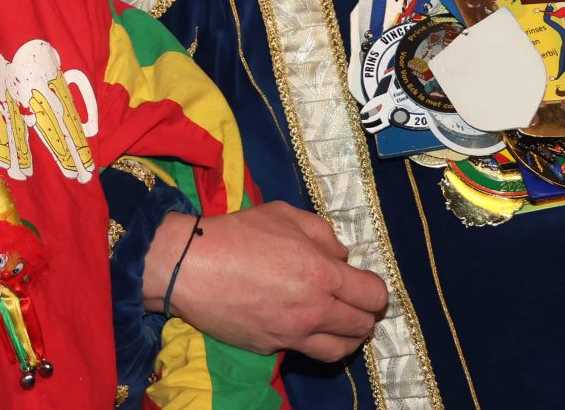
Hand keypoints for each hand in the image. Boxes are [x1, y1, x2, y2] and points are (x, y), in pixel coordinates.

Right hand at [144, 202, 387, 361]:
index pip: (373, 295)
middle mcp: (314, 310)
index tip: (364, 285)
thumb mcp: (284, 214)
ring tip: (338, 323)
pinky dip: (313, 341)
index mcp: (322, 274)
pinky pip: (306, 351)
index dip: (375, 291)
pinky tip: (303, 326)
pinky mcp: (272, 348)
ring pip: (341, 350)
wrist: (189, 266)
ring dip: (347, 336)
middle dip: (364, 313)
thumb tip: (341, 256)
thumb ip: (322, 233)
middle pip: (362, 325)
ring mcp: (293, 334)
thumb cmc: (236, 233)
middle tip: (352, 302)